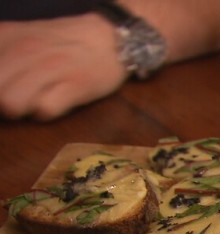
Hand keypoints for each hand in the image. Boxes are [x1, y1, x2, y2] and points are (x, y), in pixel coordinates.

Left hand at [0, 13, 126, 120]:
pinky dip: (46, 112)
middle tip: (21, 98)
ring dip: (21, 109)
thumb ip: (1, 52)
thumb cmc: (63, 42)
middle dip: (4, 103)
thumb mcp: (21, 37)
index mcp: (6, 38)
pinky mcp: (75, 85)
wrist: (110, 38)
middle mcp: (24, 51)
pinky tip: (55, 102)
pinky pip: (45, 110)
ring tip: (36, 101)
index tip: (8, 87)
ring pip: (12, 103)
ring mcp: (51, 68)